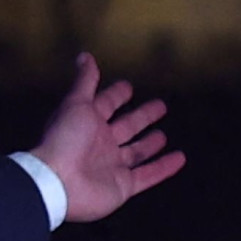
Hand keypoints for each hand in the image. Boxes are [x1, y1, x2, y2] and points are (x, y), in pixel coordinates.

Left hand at [31, 52, 183, 224]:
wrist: (60, 182)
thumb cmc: (65, 139)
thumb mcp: (76, 103)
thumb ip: (85, 81)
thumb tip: (84, 55)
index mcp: (88, 121)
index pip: (106, 104)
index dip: (116, 95)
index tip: (128, 86)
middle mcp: (101, 143)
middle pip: (126, 126)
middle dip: (141, 116)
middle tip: (160, 105)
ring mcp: (112, 165)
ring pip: (137, 152)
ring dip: (150, 144)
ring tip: (164, 135)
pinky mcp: (123, 185)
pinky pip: (148, 175)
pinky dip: (164, 168)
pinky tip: (180, 158)